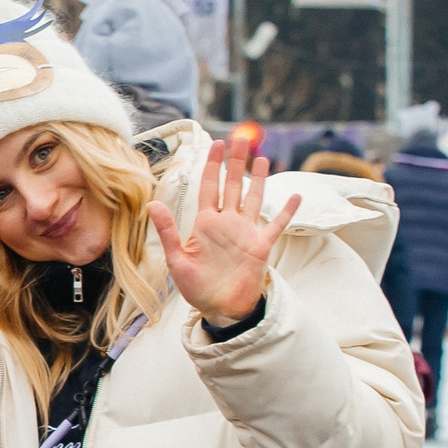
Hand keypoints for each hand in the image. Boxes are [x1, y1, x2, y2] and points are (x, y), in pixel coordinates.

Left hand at [147, 132, 298, 325]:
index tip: (217, 144)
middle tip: (241, 138)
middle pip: (232, 185)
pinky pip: (277, 224)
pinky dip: (286, 210)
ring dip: (259, 179)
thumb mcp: (177, 260)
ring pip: (254, 198)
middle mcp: (227, 223)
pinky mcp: (262, 245)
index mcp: (205, 224)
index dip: (213, 165)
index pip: (209, 187)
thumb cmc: (196, 288)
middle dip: (236, 162)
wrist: (219, 309)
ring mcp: (246, 232)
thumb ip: (167, 231)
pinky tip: (295, 195)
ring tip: (262, 158)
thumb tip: (152, 203)